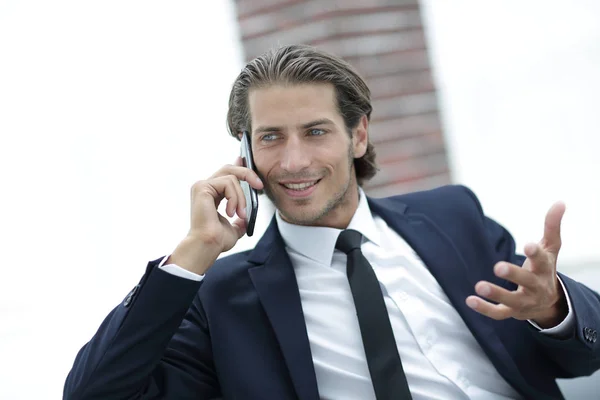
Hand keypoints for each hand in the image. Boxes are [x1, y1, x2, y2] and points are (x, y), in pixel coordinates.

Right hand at [168, 158, 263, 274]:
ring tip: (240, 214)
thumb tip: (246, 219)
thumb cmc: (217, 240)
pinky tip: (231, 212)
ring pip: (232, 177)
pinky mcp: (202, 187)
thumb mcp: (234, 228)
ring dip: (241, 197)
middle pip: (229, 168)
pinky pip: (227, 182)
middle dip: (247, 173)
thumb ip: (240, 220)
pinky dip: (235, 197)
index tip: (249, 164)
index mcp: (211, 194)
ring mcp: (202, 186)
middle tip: (259, 185)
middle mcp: (205, 188)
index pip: (226, 173)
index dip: (239, 166)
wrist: (208, 245)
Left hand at [466, 202, 567, 328]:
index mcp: (544, 268)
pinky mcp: (512, 312)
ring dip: (496, 293)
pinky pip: (499, 313)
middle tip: (497, 266)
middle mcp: (536, 286)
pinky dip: (485, 309)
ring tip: (479, 285)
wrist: (548, 302)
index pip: (543, 260)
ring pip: (512, 300)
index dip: (536, 253)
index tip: (529, 245)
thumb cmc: (545, 267)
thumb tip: (560, 202)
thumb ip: (552, 226)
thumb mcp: (551, 247)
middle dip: (514, 274)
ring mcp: (525, 301)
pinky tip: (470, 300)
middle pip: (527, 280)